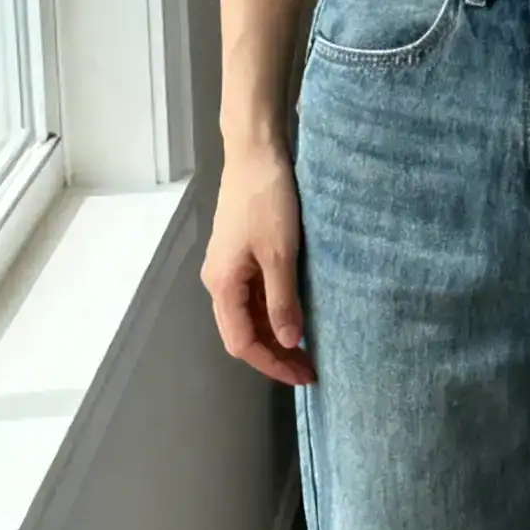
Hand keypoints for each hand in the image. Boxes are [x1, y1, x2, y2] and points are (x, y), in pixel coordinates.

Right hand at [202, 138, 316, 387]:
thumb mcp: (280, 254)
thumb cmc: (266, 200)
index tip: (304, 375)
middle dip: (275, 355)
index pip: (242, 342)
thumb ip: (282, 301)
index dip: (272, 364)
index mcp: (222, 284)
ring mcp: (229, 268)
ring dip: (275, 336)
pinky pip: (254, 297)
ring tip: (308, 349)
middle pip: (242, 334)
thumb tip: (288, 342)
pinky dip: (274, 313)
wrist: (255, 153)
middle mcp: (219, 281)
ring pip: (249, 317)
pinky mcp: (241, 255)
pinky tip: (296, 318)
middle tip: (310, 369)